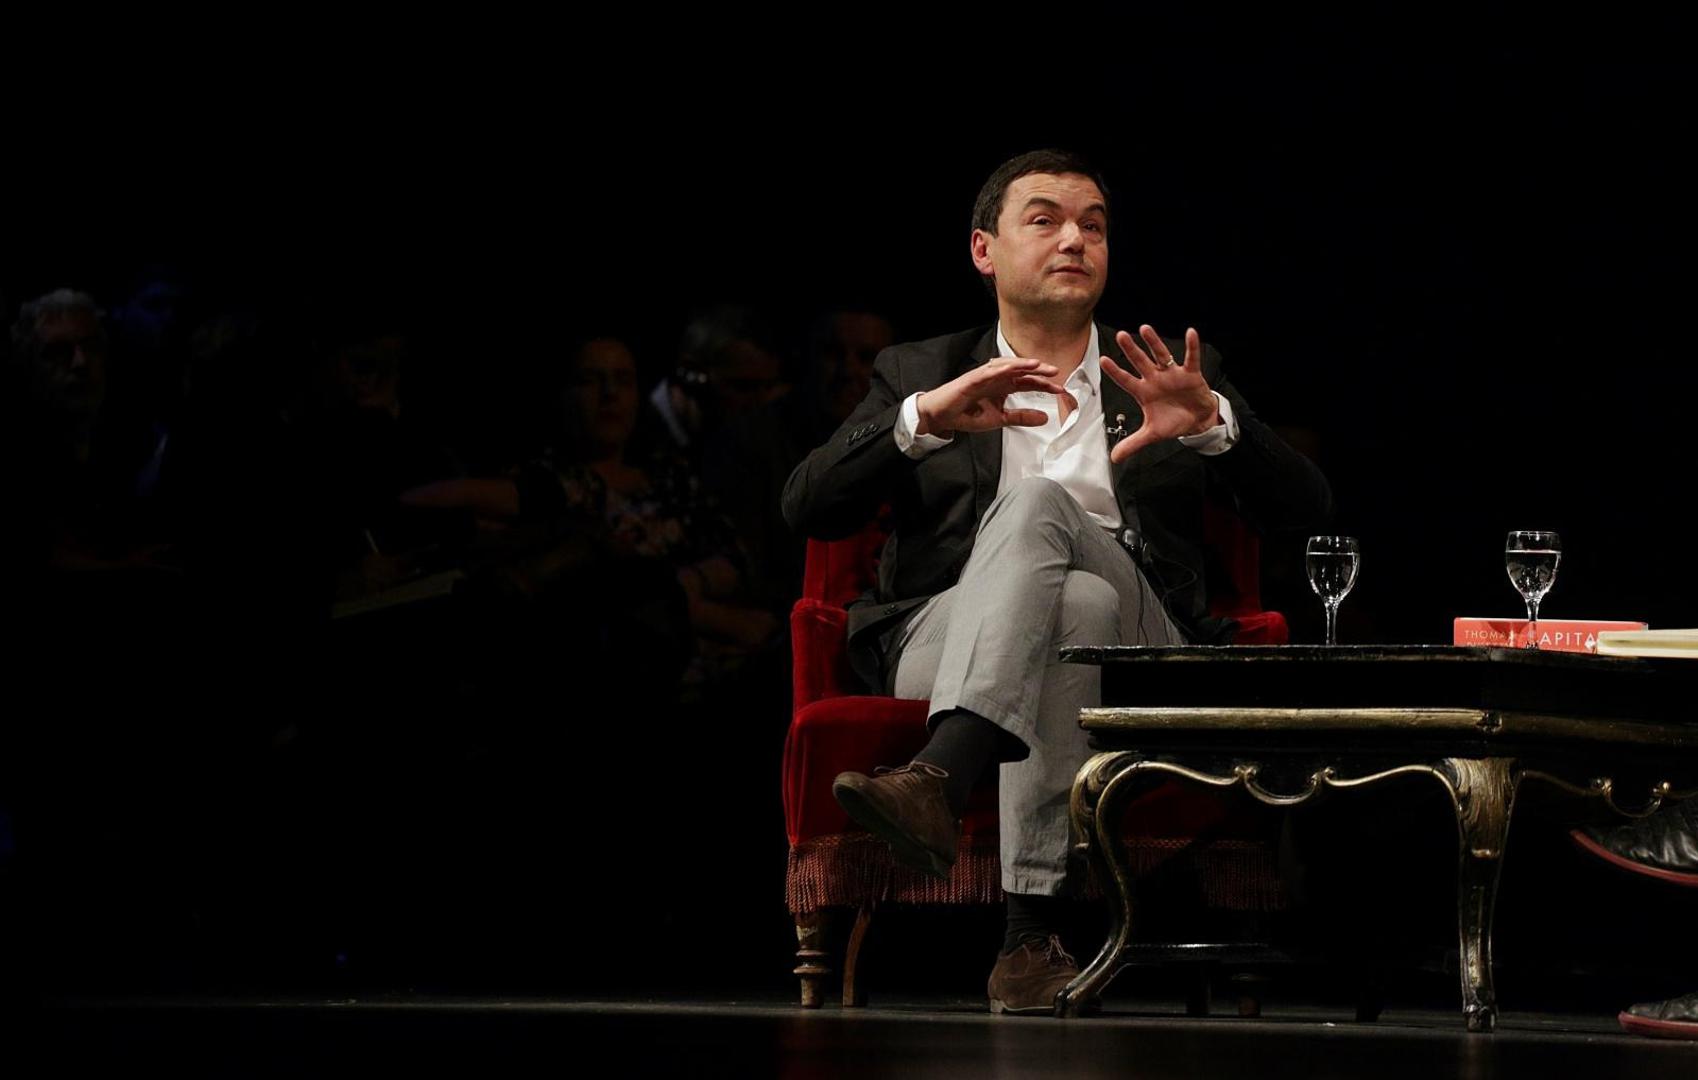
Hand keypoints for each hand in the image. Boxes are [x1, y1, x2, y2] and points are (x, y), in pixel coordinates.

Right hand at [915, 357, 1076, 436]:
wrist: (943, 416)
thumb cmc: (968, 414)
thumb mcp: (1001, 419)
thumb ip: (1022, 417)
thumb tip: (1045, 418)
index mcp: (1004, 386)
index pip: (1028, 382)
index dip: (1044, 385)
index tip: (1060, 389)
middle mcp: (997, 378)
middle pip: (1022, 371)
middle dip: (1039, 370)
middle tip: (1055, 372)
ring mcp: (985, 376)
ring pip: (1008, 366)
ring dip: (1023, 364)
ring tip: (1038, 365)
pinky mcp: (973, 378)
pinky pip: (988, 371)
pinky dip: (1001, 368)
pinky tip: (1013, 368)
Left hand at [1102, 326, 1221, 462]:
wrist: (1197, 421)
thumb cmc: (1172, 422)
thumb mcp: (1151, 434)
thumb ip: (1132, 443)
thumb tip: (1114, 458)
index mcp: (1144, 392)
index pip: (1125, 380)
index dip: (1115, 371)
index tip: (1103, 360)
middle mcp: (1155, 379)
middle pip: (1140, 362)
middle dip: (1131, 350)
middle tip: (1120, 336)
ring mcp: (1172, 375)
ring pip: (1161, 355)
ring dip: (1154, 342)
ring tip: (1145, 329)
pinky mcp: (1191, 374)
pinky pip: (1191, 358)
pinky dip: (1192, 346)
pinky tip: (1191, 332)